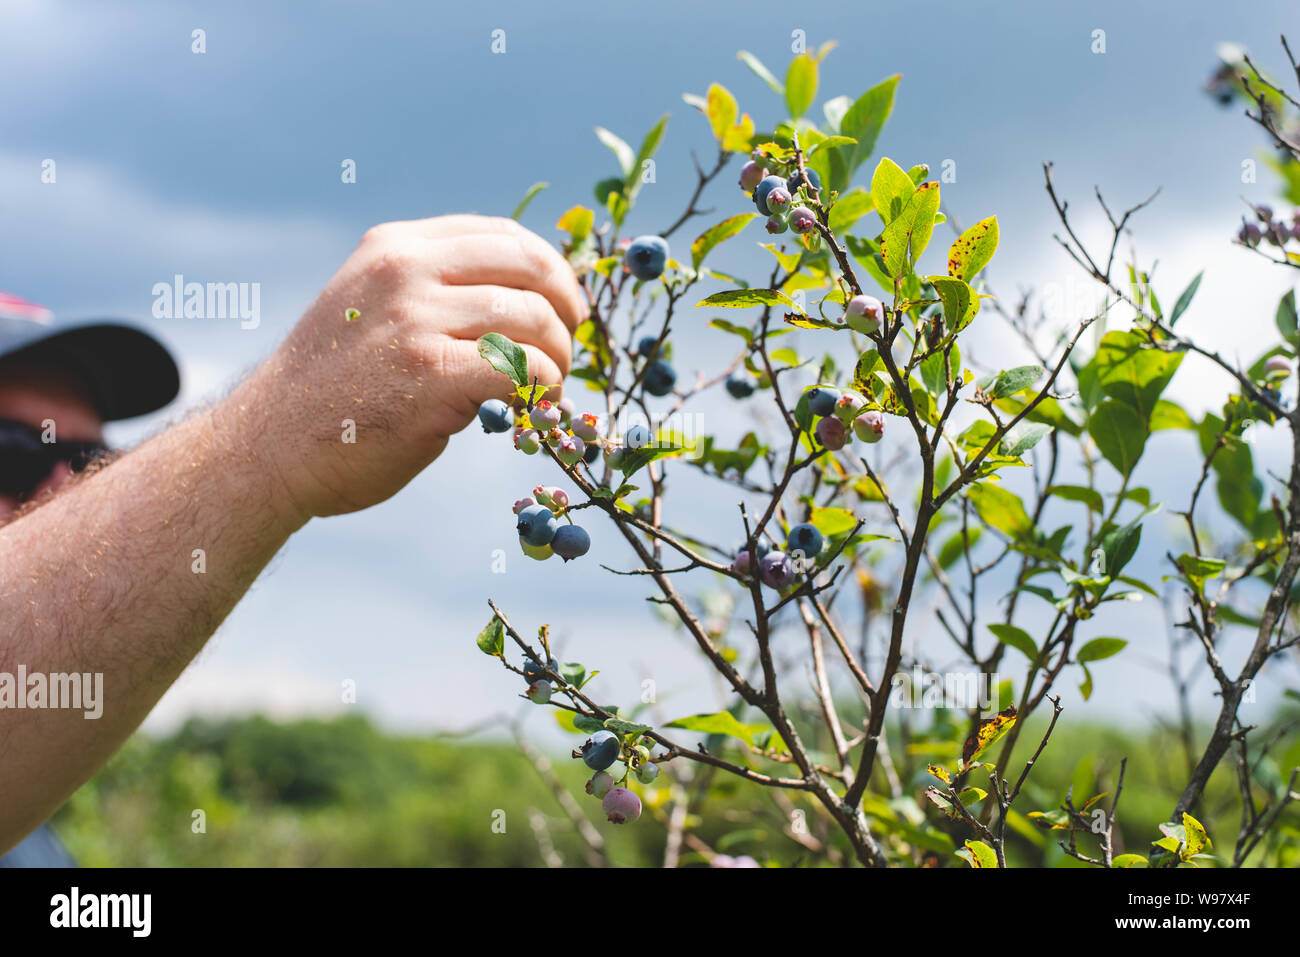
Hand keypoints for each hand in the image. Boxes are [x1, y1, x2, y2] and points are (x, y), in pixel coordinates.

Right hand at [223, 215, 585, 519]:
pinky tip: (531, 405)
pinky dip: (541, 387)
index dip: (551, 269)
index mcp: (397, 247)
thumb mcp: (372, 308)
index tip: (566, 304)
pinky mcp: (431, 374)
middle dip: (566, 309)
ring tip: (550, 385)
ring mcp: (417, 320)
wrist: (271, 446)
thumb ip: (434, 293)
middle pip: (528, 269)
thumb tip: (524, 303)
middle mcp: (406, 271)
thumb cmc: (332, 388)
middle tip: (572, 344)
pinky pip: (520, 368)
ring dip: (558, 356)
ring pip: (530, 318)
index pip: (502, 235)